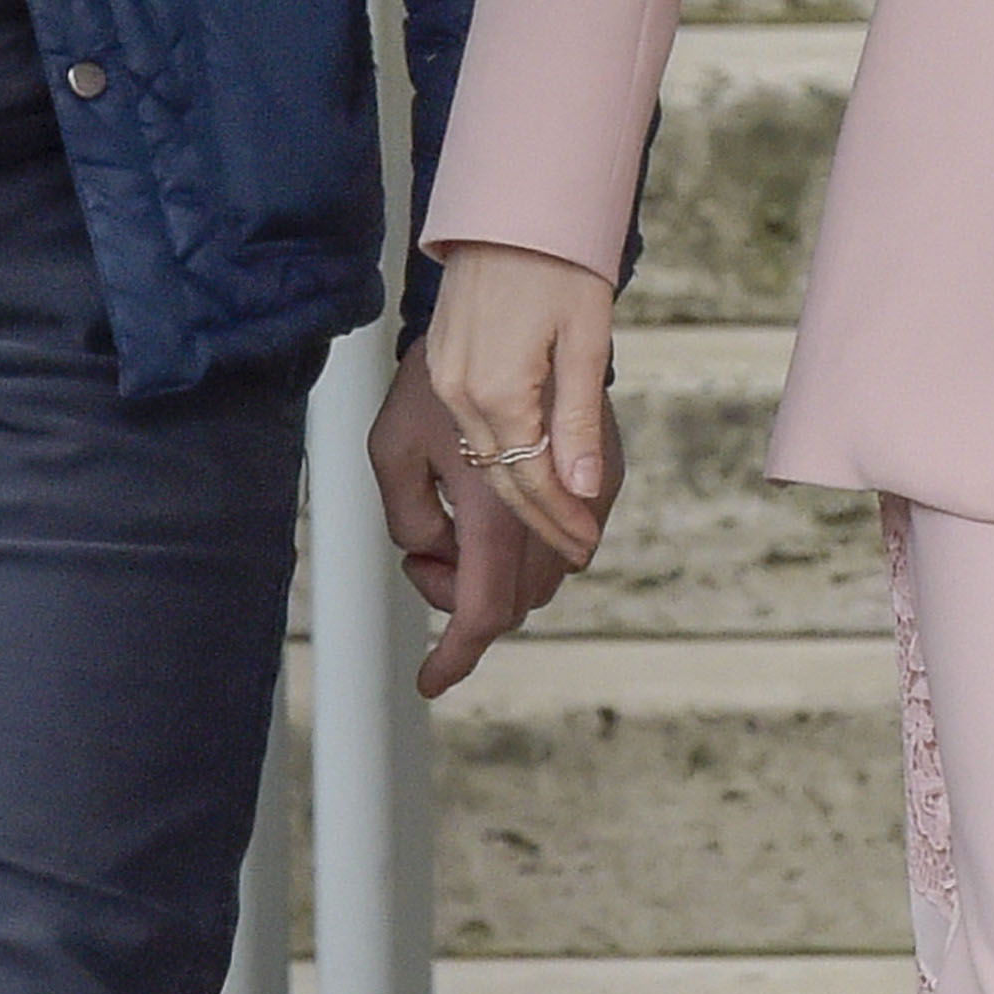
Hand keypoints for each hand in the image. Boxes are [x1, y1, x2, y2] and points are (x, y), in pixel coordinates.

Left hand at [381, 258, 624, 700]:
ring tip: (451, 520)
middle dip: (462, 601)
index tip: (429, 679)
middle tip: (426, 553)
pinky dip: (525, 548)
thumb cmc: (439, 377)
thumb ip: (408, 518)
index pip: (482, 611)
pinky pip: (565, 545)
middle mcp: (551, 514)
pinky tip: (489, 502)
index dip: (454, 656)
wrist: (516, 314)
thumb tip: (434, 554)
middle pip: (512, 604)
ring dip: (493, 574)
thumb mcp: (391, 448)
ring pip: (541, 581)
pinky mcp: (603, 480)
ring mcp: (587, 498)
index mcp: (495, 512)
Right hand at [419, 243, 620, 585]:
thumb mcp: (586, 341)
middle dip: (538, 521)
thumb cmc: (557, 260)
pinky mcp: (437, 367)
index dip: (560, 519)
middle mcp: (456, 392)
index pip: (530, 479)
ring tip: (553, 523)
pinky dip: (491, 460)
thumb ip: (579, 422)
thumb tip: (581, 488)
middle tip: (575, 549)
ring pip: (475, 461)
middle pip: (497, 480)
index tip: (585, 545)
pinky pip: (462, 432)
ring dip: (513, 496)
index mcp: (495, 390)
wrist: (510, 207)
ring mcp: (440, 380)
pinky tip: (520, 472)